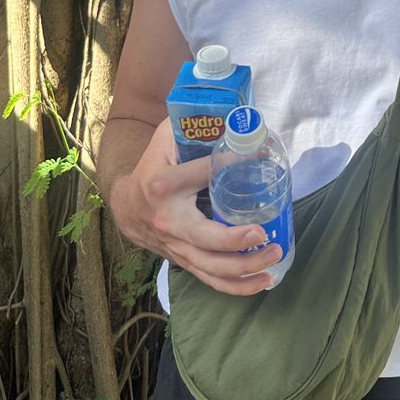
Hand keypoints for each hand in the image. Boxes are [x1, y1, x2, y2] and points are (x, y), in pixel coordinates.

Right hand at [107, 118, 283, 295]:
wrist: (126, 204)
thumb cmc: (154, 166)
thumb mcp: (167, 139)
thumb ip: (194, 124)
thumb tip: (235, 114)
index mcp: (164, 185)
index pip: (203, 173)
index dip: (233, 162)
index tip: (262, 156)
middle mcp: (169, 220)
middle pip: (205, 238)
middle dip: (236, 240)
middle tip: (264, 232)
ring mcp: (177, 245)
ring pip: (211, 266)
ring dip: (245, 267)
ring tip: (274, 256)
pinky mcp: (184, 260)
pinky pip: (211, 279)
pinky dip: (238, 286)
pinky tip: (264, 281)